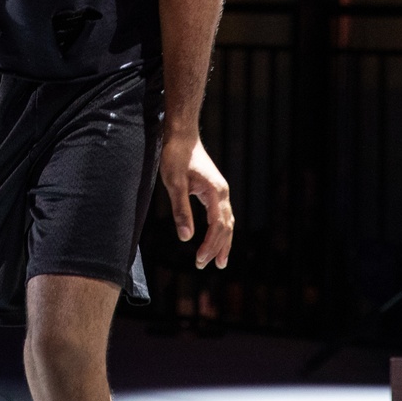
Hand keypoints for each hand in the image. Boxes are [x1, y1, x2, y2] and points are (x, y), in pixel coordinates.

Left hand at [160, 134, 233, 269]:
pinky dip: (220, 230)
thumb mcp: (174, 183)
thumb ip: (181, 209)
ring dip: (223, 242)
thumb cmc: (176, 156)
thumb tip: (186, 237)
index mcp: (215, 192)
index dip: (210, 245)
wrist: (181, 134)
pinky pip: (221, 215)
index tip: (200, 261)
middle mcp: (222, 193)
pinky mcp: (213, 189)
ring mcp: (219, 191)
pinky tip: (215, 239)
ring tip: (218, 261)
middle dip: (218, 248)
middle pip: (226, 227)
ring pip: (227, 222)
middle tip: (208, 266)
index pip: (217, 226)